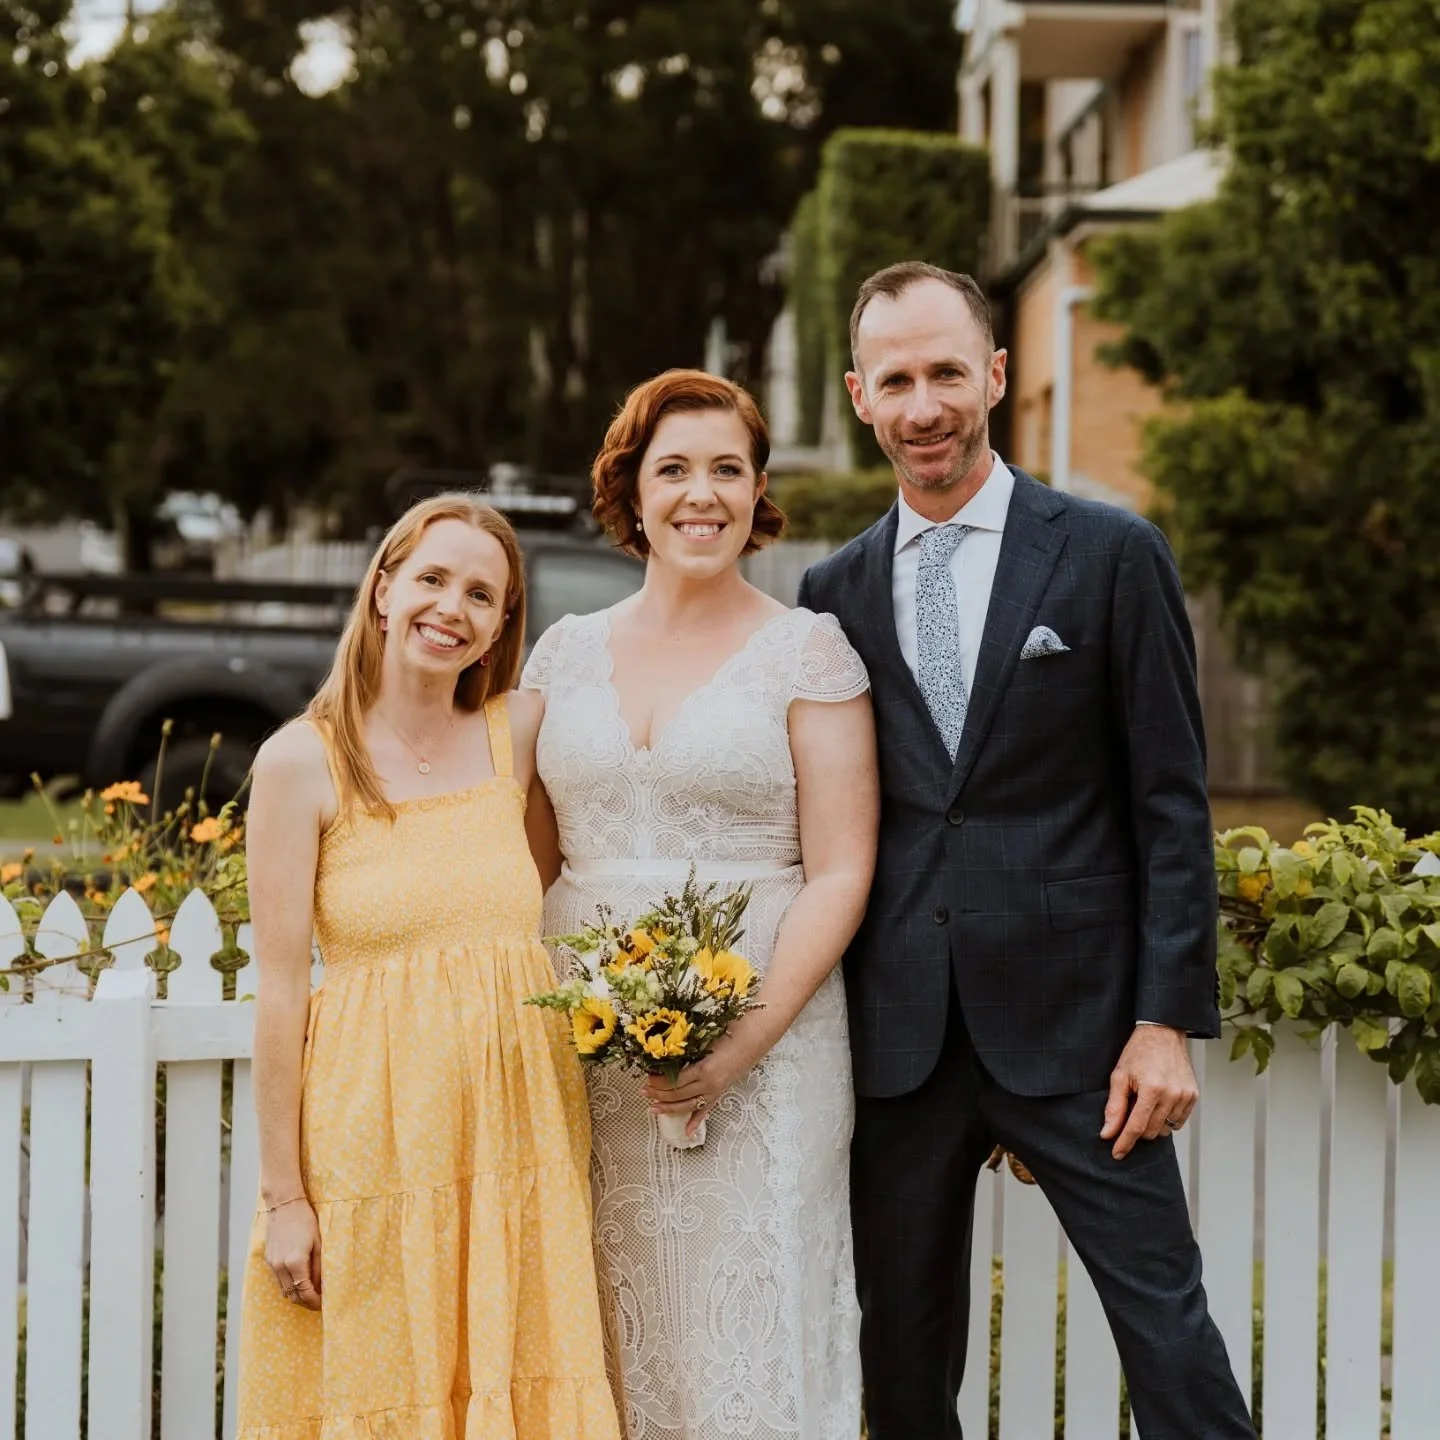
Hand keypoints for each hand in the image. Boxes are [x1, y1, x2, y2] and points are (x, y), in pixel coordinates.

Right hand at [264, 1198, 322, 1310]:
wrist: (285, 1205)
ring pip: (284, 1290)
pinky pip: (279, 1279)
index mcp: (295, 1262)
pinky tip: (300, 1278)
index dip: (314, 1302)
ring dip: (297, 1294)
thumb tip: (322, 1287)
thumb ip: (319, 1267)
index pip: (304, 1293)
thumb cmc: (306, 1221)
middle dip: (306, 1303)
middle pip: (292, 1297)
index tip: (324, 1304)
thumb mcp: (318, 1243)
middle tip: (318, 1302)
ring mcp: (272, 1264)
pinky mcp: (268, 1259)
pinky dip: (289, 1284)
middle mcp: (280, 1266)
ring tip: (311, 1292)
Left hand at [641, 1027, 763, 1137]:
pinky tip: (687, 1132)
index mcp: (703, 1069)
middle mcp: (709, 1084)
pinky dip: (696, 1121)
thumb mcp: (704, 1039)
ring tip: (653, 1108)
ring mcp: (715, 1091)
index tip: (647, 1077)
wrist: (753, 1037)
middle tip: (643, 1092)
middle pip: (677, 1095)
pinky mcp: (720, 1093)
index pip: (674, 1082)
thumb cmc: (730, 1032)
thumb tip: (665, 1053)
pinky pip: (706, 1109)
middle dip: (658, 1095)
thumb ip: (687, 1049)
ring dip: (669, 1108)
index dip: (658, 1082)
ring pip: (687, 1106)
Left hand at [1101, 1025, 1197, 1160]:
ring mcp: (1185, 1096)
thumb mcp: (1120, 1076)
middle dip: (1136, 1130)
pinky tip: (1158, 1105)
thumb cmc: (1139, 1052)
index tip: (1117, 1153)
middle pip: (1151, 1131)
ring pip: (1165, 1129)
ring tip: (1144, 1104)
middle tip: (1129, 1113)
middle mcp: (1172, 1095)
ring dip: (1152, 1125)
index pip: (1136, 1126)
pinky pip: (1178, 1122)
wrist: (1162, 1034)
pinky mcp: (1193, 1096)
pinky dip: (1166, 1119)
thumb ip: (1114, 1107)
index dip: (1124, 1142)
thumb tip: (1108, 1132)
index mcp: (1152, 1089)